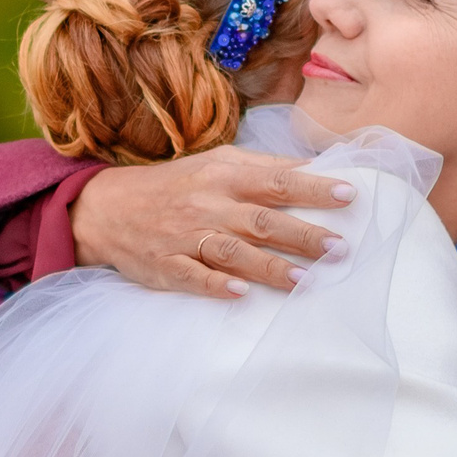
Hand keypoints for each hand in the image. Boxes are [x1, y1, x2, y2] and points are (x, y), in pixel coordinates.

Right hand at [69, 146, 355, 297]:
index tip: (349, 196)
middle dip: (303, 234)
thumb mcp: (217, 163)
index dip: (314, 189)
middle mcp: (209, 205)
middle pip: (263, 220)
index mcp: (225, 177)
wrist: (107, 208)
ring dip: (270, 266)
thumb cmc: (174, 185)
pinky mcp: (166, 265)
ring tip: (306, 281)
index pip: (277, 181)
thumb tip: (314, 167)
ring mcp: (187, 237)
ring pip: (234, 251)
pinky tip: (240, 294)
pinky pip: (192, 276)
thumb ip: (264, 167)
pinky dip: (215, 285)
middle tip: (340, 248)